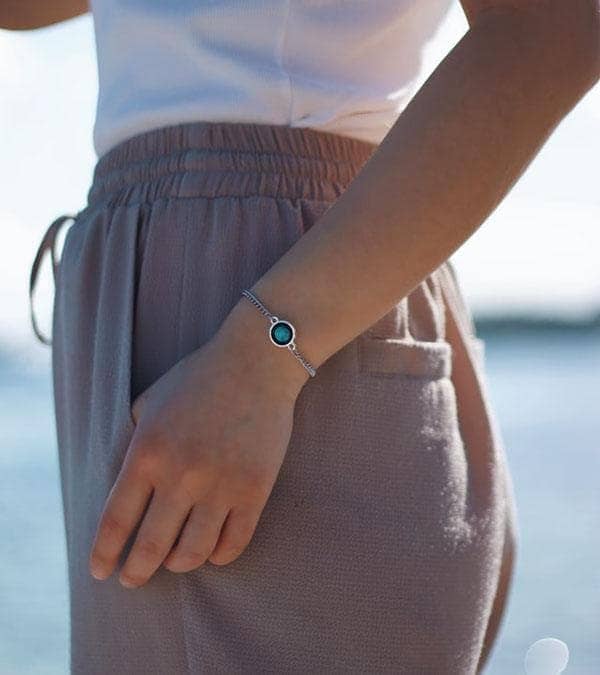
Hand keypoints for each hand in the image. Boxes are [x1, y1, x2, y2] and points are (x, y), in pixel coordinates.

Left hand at [88, 328, 302, 588]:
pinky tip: (210, 549)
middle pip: (150, 548)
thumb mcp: (149, 404)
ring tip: (173, 560)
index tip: (100, 572)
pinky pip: (233, 543)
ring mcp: (222, 484)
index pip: (115, 522)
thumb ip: (132, 445)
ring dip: (178, 564)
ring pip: (192, 553)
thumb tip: (126, 493)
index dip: (104, 554)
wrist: (257, 362)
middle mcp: (181, 474)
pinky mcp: (255, 489)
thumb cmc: (198, 379)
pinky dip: (218, 554)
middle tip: (133, 579)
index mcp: (147, 451)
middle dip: (136, 573)